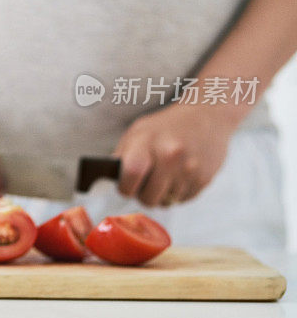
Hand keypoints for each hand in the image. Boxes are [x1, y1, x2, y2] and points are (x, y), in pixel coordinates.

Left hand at [112, 104, 235, 206]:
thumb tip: (111, 181)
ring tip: (164, 176)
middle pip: (148, 198)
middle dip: (143, 195)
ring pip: (166, 202)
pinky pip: (183, 200)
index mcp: (147, 142)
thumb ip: (123, 156)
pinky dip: (178, 193)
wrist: (205, 115)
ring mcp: (189, 169)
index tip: (126, 186)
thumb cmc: (165, 126)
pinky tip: (179, 176)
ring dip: (162, 194)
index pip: (130, 176)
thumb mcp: (138, 132)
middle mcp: (170, 156)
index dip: (125, 187)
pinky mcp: (204, 179)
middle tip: (145, 184)